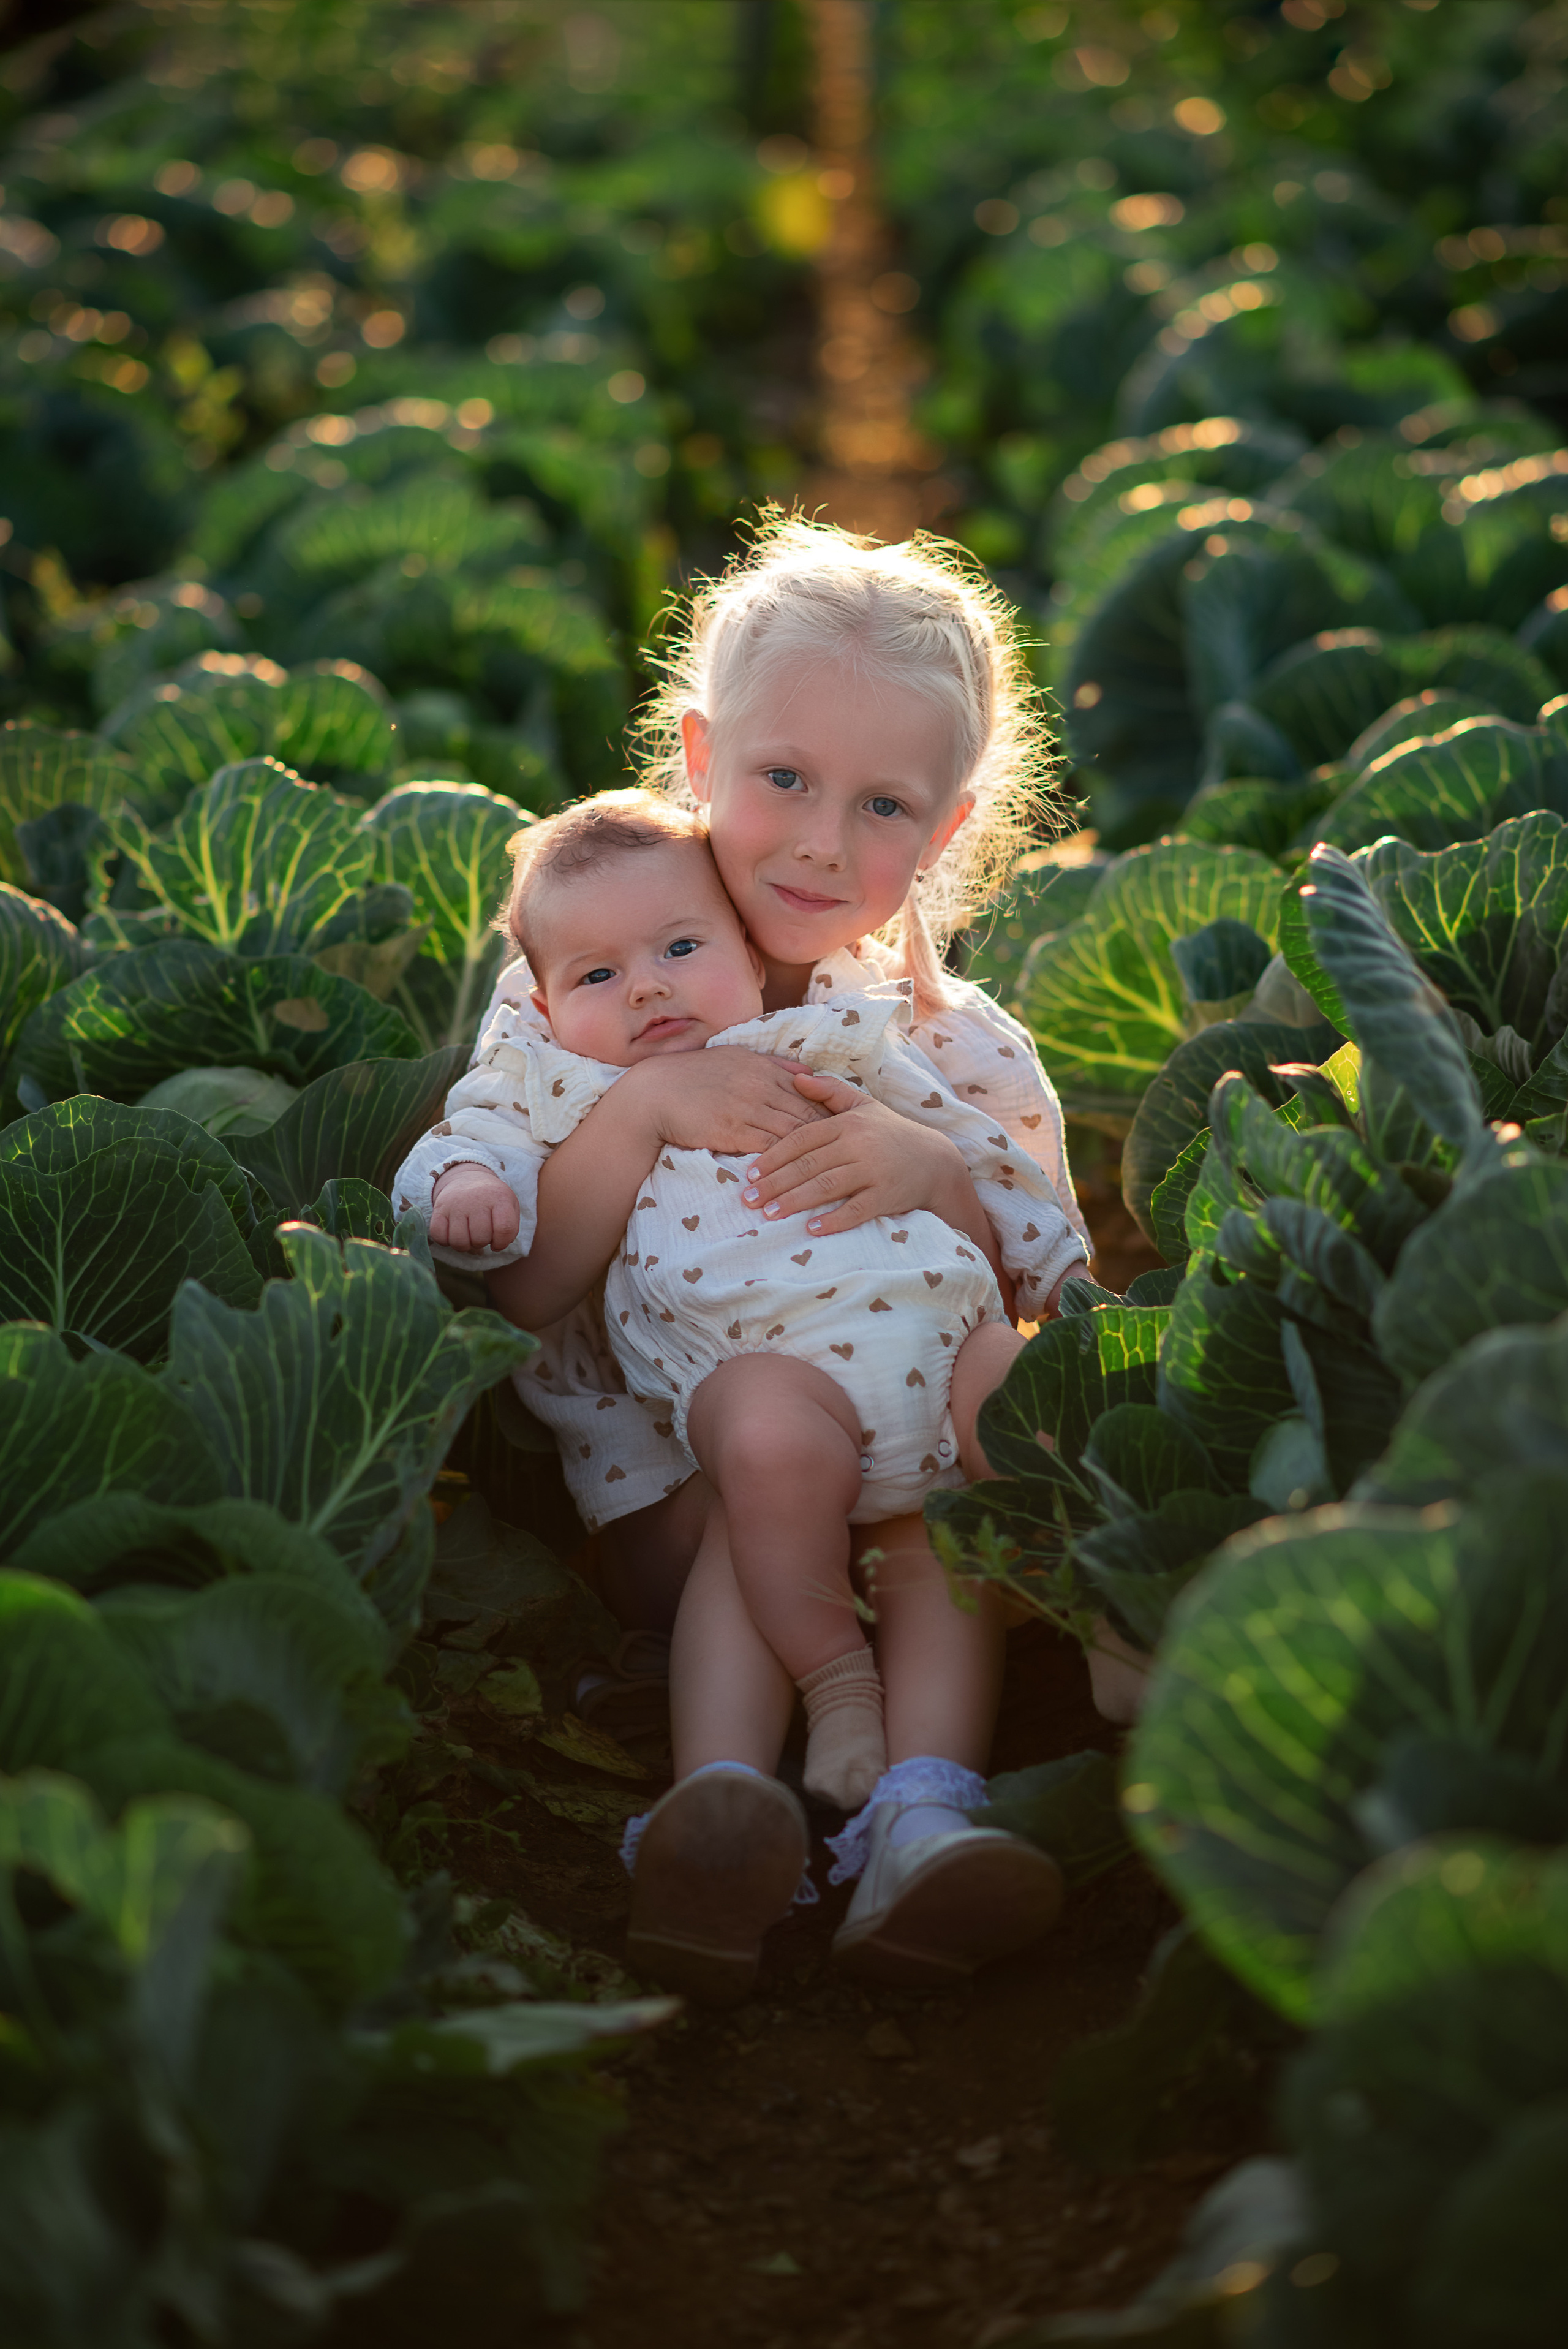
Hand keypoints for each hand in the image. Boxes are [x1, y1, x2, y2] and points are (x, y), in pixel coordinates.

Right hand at [430, 1164, 520, 1252]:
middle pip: (480, 1238)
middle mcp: (477, 1199)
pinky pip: (439, 1236)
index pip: (505, 1228)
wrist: (467, 1179)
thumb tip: (497, 1246)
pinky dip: (445, 1241)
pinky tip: (453, 1233)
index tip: (497, 1242)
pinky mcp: (439, 1209)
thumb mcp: (509, 1206)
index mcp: (500, 1198)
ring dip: (464, 1245)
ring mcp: (456, 1203)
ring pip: (459, 1241)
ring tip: (468, 1235)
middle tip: (481, 1233)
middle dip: (482, 1243)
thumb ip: (510, 1228)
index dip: (501, 1243)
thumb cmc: (491, 1200)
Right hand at [627, 1047, 829, 1156]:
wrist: (656, 1093)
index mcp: (764, 1068)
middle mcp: (760, 1086)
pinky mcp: (733, 1131)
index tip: (848, 1129)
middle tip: (852, 1153)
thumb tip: (807, 1074)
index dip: (831, 1112)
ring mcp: (748, 1109)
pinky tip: (801, 1174)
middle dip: (832, 1135)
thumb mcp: (736, 1057)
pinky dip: (787, 1161)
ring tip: (834, 1169)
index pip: (809, 1092)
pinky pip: (770, 1148)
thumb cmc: (695, 1076)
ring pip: (792, 1132)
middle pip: (807, 1113)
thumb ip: (773, 1065)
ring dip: (814, 1152)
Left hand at [740, 1071, 971, 1236]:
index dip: (773, 1156)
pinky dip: (833, 1220)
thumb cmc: (892, 1134)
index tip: (750, 1174)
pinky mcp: (887, 1195)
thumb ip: (830, 1091)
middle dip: (775, 1183)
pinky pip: (856, 1210)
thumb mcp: (863, 1106)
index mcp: (847, 1124)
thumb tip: (796, 1078)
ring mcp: (873, 1171)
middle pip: (807, 1165)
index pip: (801, 1139)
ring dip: (794, 1202)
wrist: (936, 1162)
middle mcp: (858, 1145)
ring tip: (769, 1215)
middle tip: (748, 1200)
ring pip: (826, 1186)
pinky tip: (811, 1229)